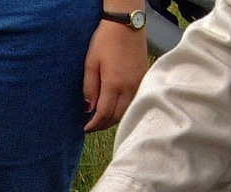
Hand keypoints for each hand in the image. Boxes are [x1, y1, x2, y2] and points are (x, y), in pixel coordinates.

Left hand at [82, 18, 149, 132]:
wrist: (127, 24)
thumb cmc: (106, 40)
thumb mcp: (91, 63)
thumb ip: (89, 88)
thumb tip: (88, 108)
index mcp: (114, 84)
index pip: (104, 113)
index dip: (94, 124)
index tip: (86, 128)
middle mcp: (129, 87)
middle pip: (116, 116)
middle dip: (103, 124)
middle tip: (93, 126)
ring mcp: (138, 84)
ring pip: (126, 111)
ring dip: (114, 118)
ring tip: (102, 119)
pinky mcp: (143, 79)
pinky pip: (133, 101)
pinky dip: (123, 109)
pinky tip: (115, 107)